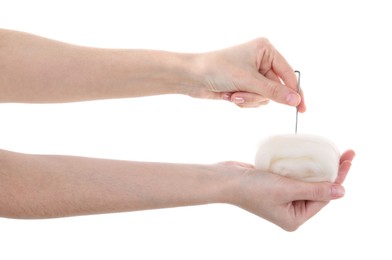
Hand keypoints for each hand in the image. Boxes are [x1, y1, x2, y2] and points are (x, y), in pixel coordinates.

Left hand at [189, 38, 304, 109]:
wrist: (192, 76)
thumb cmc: (218, 69)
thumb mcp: (249, 80)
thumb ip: (274, 92)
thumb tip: (295, 100)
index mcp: (265, 50)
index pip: (288, 74)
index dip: (295, 92)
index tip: (301, 109)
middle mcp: (261, 61)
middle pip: (275, 88)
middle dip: (257, 95)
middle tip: (241, 95)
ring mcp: (252, 74)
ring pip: (264, 97)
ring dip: (249, 99)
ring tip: (233, 94)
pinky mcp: (244, 85)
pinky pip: (254, 100)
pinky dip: (243, 101)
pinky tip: (229, 96)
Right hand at [220, 150, 354, 230]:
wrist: (226, 180)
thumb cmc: (253, 188)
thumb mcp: (287, 189)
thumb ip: (314, 190)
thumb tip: (341, 191)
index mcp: (294, 217)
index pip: (323, 197)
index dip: (337, 178)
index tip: (348, 160)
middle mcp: (290, 209)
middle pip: (317, 188)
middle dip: (330, 171)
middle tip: (345, 153)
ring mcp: (282, 197)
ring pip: (306, 180)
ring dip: (317, 167)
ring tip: (331, 152)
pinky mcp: (275, 184)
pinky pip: (294, 175)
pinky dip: (301, 165)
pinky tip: (310, 155)